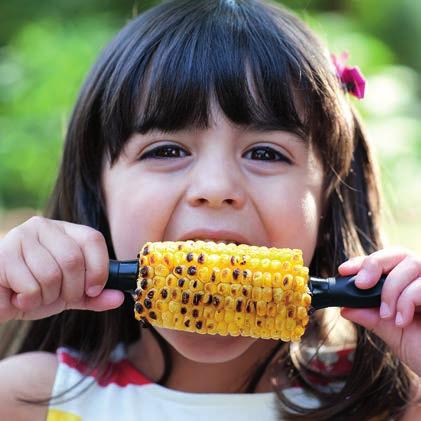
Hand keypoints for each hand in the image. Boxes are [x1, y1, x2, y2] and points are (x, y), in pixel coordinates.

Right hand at [0, 216, 123, 322]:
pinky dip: (27, 301)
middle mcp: (44, 226)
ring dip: (45, 297)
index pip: (93, 239)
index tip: (93, 290)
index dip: (99, 269)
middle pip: (73, 260)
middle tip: (56, 297)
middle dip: (70, 290)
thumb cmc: (33, 291)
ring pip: (51, 275)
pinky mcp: (2, 254)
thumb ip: (94, 296)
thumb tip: (119, 297)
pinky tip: (16, 296)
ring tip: (33, 295)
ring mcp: (21, 236)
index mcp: (65, 230)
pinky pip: (29, 286)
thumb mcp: (68, 294)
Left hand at [338, 247, 420, 375]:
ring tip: (387, 315)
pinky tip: (402, 321)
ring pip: (411, 263)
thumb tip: (345, 307)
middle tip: (361, 285)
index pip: (387, 261)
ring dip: (391, 289)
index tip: (344, 271)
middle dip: (374, 264)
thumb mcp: (393, 333)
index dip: (364, 262)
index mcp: (412, 284)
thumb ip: (372, 317)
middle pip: (400, 253)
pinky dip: (407, 300)